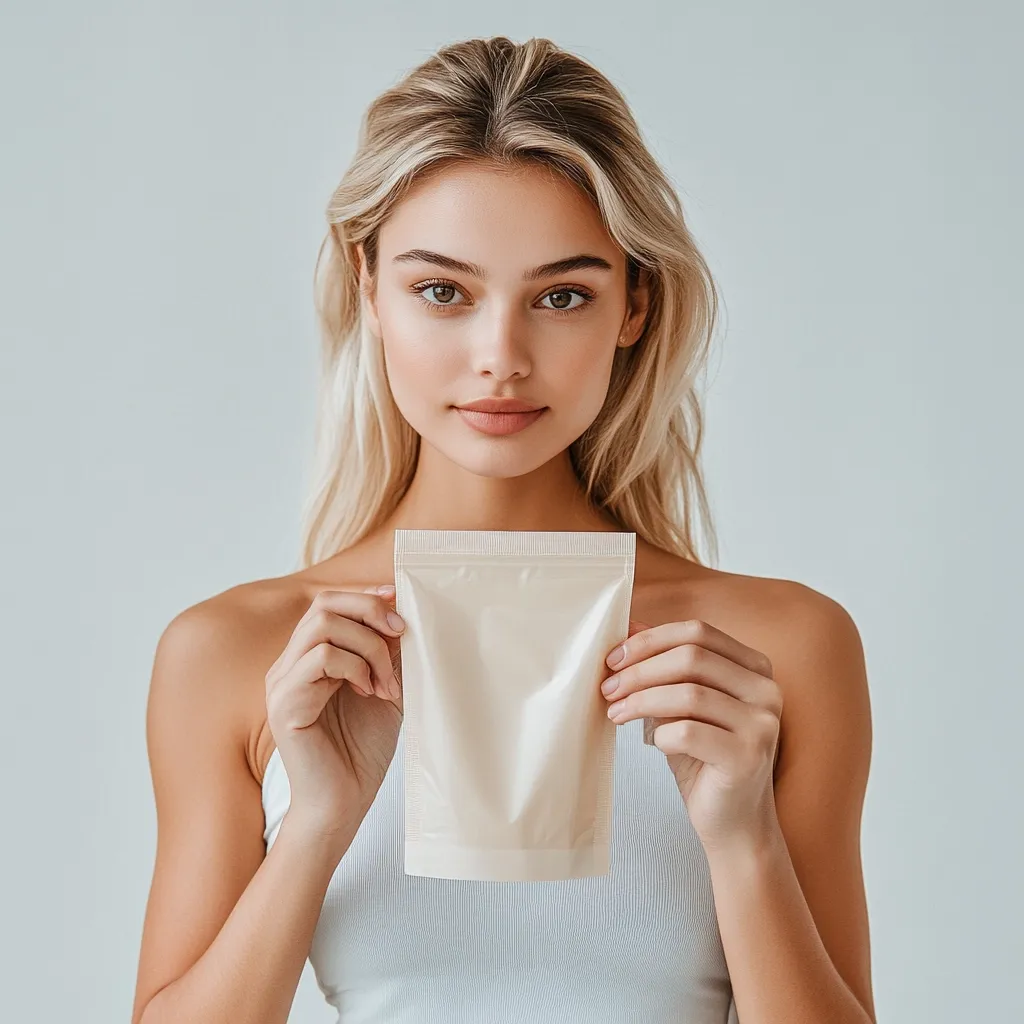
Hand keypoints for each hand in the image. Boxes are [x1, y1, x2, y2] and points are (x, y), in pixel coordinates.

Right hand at [264, 585, 404, 841]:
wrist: (343, 804)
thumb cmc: (361, 752)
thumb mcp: (384, 690)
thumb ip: (388, 655)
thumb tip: (403, 615)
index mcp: (306, 660)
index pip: (326, 604)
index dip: (363, 595)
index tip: (398, 599)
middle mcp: (287, 666)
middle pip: (323, 605)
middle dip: (369, 611)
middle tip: (400, 634)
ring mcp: (282, 683)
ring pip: (322, 626)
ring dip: (367, 646)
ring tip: (385, 681)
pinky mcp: (285, 704)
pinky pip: (320, 658)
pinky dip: (355, 667)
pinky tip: (370, 692)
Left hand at [601, 618, 782, 854]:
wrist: (732, 823)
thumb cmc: (703, 759)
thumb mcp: (682, 704)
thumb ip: (664, 665)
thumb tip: (629, 625)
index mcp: (754, 667)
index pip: (698, 632)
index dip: (650, 640)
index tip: (614, 657)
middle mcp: (766, 690)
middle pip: (692, 656)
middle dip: (640, 669)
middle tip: (608, 687)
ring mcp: (762, 724)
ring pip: (689, 693)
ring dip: (641, 700)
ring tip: (615, 713)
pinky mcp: (748, 758)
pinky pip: (689, 732)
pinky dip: (661, 735)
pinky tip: (653, 744)